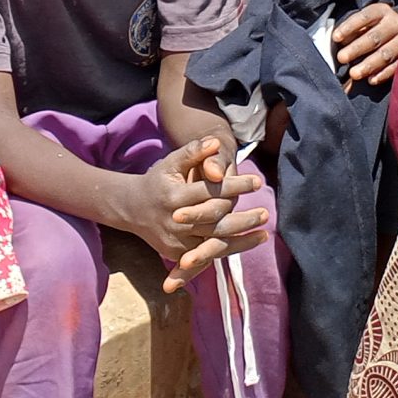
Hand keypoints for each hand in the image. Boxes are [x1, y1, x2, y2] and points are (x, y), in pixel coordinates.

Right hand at [161, 141, 269, 291]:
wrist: (132, 209)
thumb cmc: (158, 181)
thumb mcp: (171, 163)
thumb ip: (193, 151)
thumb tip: (215, 142)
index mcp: (173, 196)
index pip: (210, 191)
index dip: (235, 186)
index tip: (257, 181)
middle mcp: (174, 221)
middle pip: (214, 221)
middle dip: (242, 219)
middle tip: (265, 213)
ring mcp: (175, 240)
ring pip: (213, 242)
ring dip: (241, 240)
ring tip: (264, 233)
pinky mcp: (177, 253)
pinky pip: (207, 254)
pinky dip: (229, 250)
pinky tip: (248, 244)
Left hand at [330, 2, 397, 89]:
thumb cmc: (374, 26)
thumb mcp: (365, 21)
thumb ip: (352, 30)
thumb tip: (336, 43)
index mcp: (381, 11)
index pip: (364, 17)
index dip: (349, 27)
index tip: (336, 38)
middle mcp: (395, 23)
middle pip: (374, 37)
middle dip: (356, 49)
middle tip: (341, 58)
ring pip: (386, 54)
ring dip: (369, 65)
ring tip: (353, 74)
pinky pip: (396, 66)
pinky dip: (383, 74)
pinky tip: (371, 80)